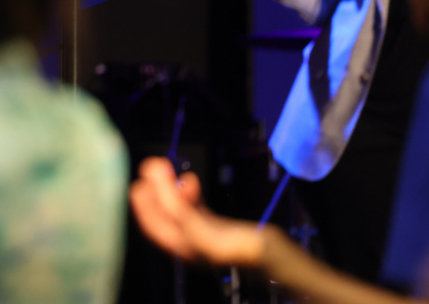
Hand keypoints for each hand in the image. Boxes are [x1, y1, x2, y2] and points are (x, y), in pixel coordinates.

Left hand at [129, 157, 266, 267]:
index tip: (147, 175)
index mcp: (186, 249)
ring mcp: (201, 235)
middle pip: (161, 216)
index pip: (156, 223)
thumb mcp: (219, 239)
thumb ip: (193, 224)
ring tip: (168, 168)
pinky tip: (190, 181)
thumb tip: (169, 202)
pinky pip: (192, 208)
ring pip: (175, 209)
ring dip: (168, 188)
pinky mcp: (214, 228)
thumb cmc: (253, 254)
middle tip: (154, 165)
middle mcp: (189, 244)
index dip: (146, 200)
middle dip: (154, 191)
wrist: (281, 262)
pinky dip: (187, 194)